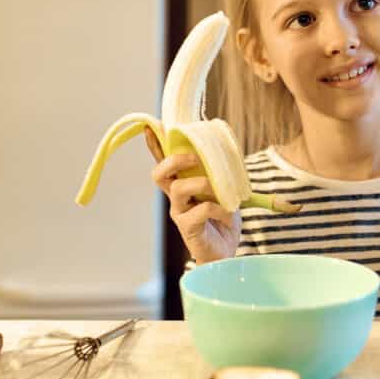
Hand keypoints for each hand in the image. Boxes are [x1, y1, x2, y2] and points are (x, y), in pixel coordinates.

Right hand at [147, 129, 240, 263]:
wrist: (227, 253)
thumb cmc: (223, 220)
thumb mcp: (225, 191)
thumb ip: (222, 173)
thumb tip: (228, 150)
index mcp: (182, 184)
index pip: (164, 162)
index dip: (155, 145)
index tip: (151, 126)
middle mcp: (176, 198)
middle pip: (159, 173)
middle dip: (175, 160)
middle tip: (195, 158)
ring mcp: (179, 213)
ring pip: (178, 188)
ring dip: (202, 184)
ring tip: (219, 191)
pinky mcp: (188, 228)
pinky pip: (201, 209)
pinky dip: (220, 209)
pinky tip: (228, 216)